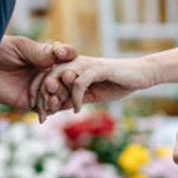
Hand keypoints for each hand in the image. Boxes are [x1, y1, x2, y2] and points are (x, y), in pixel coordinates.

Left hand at [0, 36, 76, 111]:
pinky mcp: (28, 102)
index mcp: (46, 56)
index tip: (68, 55)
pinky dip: (49, 109)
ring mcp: (38, 88)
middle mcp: (45, 73)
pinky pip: (43, 108)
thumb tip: (61, 53)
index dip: (69, 56)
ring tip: (57, 95)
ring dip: (60, 96)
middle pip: (65, 78)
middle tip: (68, 78)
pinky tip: (50, 107)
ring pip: (57, 95)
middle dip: (67, 79)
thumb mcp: (20, 47)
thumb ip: (39, 53)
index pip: (65, 57)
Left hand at [30, 55, 155, 117]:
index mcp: (71, 66)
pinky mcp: (98, 68)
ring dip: (55, 95)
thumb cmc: (114, 84)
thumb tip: (52, 110)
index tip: (37, 113)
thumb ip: (71, 99)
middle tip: (42, 115)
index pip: (46, 76)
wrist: (139, 75)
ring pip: (60, 76)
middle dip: (42, 96)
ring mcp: (87, 64)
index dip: (38, 93)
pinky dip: (75, 97)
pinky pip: (80, 82)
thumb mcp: (88, 95)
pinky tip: (77, 110)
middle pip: (49, 75)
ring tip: (53, 112)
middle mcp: (76, 62)